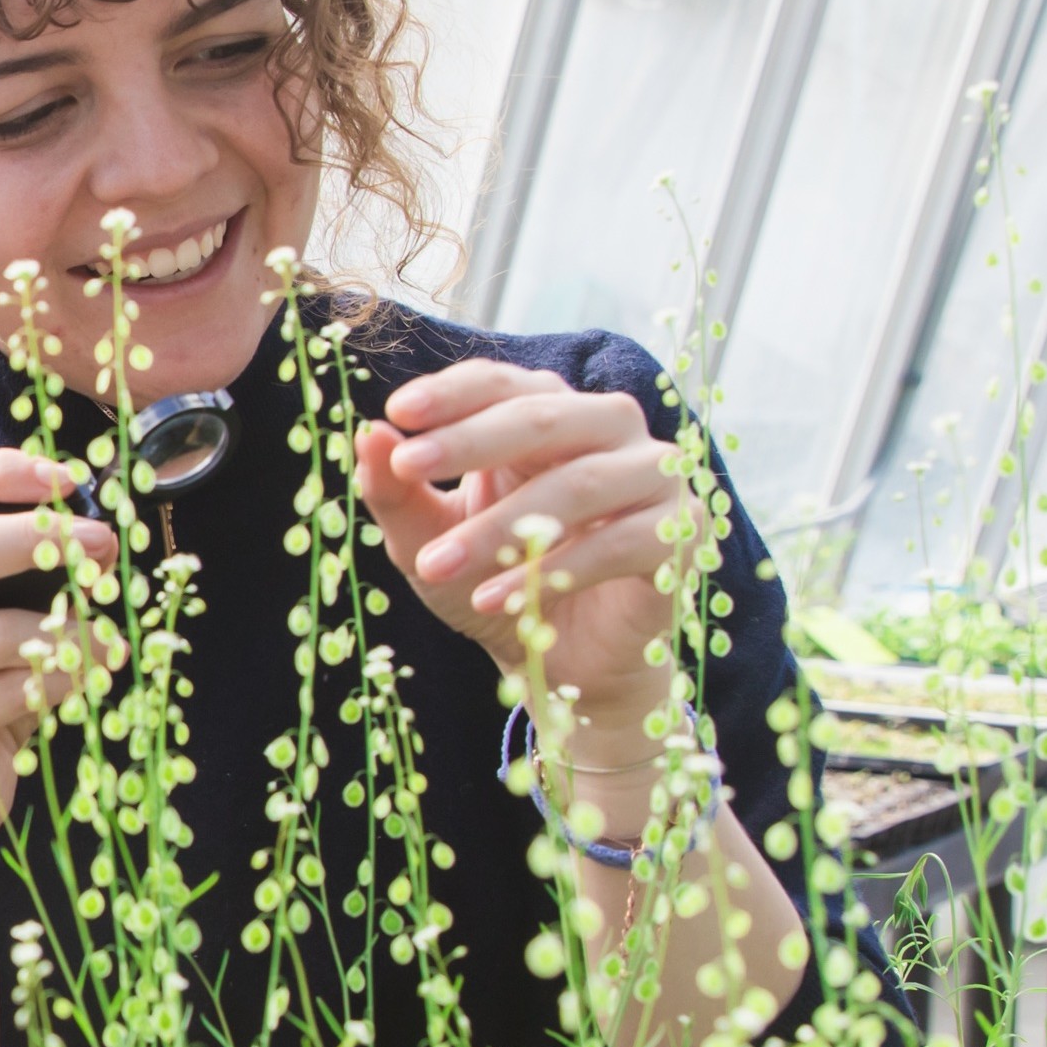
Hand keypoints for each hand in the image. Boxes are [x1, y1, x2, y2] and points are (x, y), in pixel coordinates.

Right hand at [0, 449, 118, 859]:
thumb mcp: (0, 614)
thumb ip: (31, 571)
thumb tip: (102, 539)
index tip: (64, 478)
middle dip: (30, 539)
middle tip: (99, 541)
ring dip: (66, 632)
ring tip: (110, 638)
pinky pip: (4, 693)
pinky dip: (58, 684)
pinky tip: (82, 684)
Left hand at [351, 363, 694, 731]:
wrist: (562, 662)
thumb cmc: (496, 581)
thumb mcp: (429, 540)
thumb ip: (397, 490)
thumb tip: (366, 434)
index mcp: (550, 415)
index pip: (503, 384)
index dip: (452, 393)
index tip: (396, 414)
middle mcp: (609, 431)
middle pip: (545, 416)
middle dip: (469, 440)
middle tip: (407, 464)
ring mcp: (655, 478)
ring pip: (580, 482)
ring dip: (499, 526)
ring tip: (435, 565)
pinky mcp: (680, 535)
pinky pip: (617, 543)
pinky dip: (551, 571)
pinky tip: (493, 599)